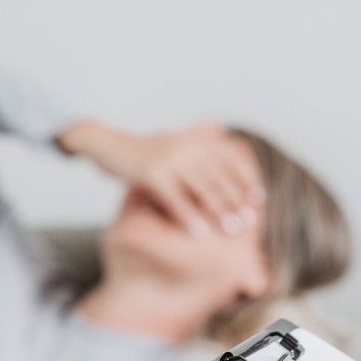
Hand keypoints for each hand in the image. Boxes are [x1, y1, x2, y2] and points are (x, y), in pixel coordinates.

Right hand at [57, 120, 263, 236]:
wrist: (103, 143)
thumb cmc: (139, 148)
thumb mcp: (170, 137)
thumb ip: (196, 134)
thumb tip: (221, 126)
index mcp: (193, 139)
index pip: (229, 158)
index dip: (245, 179)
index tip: (257, 199)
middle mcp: (186, 147)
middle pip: (219, 177)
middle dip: (235, 201)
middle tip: (247, 223)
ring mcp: (170, 160)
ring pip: (202, 189)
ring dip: (219, 212)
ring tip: (230, 230)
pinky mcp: (153, 174)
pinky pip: (176, 200)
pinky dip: (190, 218)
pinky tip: (199, 234)